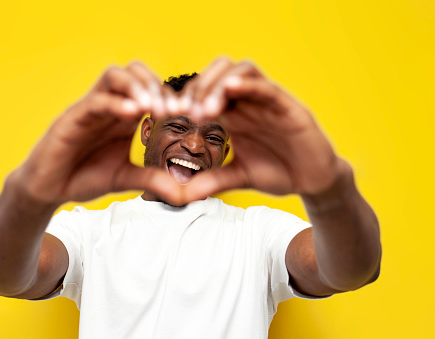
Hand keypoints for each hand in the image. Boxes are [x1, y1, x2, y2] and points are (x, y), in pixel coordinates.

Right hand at [10, 62, 183, 206]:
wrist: (49, 189)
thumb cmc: (84, 177)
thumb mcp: (125, 178)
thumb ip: (152, 180)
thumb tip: (182, 193)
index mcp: (124, 116)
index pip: (150, 90)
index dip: (171, 97)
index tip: (192, 113)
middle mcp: (109, 106)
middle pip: (133, 71)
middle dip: (155, 84)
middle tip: (173, 108)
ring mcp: (90, 108)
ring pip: (114, 76)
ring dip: (137, 86)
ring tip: (154, 106)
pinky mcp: (72, 117)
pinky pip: (95, 100)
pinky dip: (114, 103)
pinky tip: (132, 114)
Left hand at [179, 58, 343, 200]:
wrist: (313, 181)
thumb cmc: (278, 172)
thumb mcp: (239, 177)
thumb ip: (212, 181)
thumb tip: (181, 195)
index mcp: (235, 114)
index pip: (206, 91)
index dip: (186, 97)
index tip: (168, 113)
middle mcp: (250, 102)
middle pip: (219, 73)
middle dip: (198, 86)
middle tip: (184, 109)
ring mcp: (270, 101)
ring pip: (242, 70)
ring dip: (219, 83)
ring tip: (206, 109)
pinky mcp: (289, 107)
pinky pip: (268, 87)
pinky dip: (249, 84)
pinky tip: (231, 88)